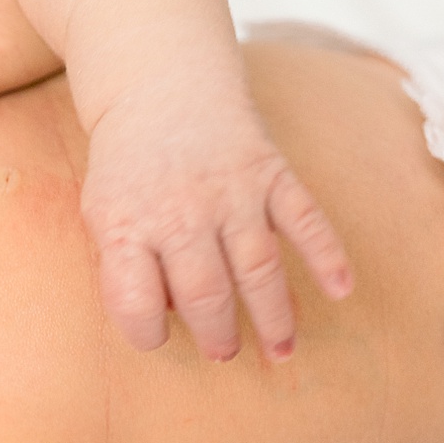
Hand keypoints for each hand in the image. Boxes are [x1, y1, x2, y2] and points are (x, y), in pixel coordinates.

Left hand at [81, 81, 353, 361]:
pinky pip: (304, 220)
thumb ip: (126, 263)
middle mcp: (180, 211)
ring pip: (258, 266)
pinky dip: (327, 256)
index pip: (134, 298)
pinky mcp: (270, 173)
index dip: (145, 331)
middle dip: (218, 332)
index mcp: (127, 224)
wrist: (159, 89)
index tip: (157, 339)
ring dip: (274, 315)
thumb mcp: (103, 213)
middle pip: (205, 291)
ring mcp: (230, 192)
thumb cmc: (128, 168)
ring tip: (280, 351)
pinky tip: (340, 290)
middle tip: (223, 353)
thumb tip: (170, 316)